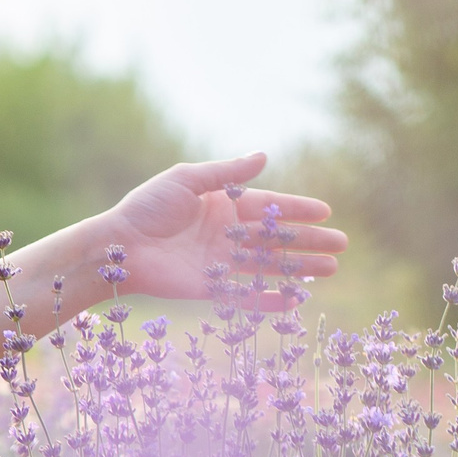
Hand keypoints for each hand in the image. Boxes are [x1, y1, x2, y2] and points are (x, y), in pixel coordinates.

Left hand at [97, 153, 346, 307]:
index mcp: (222, 205)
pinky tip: (294, 300)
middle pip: (275, 238)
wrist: (116, 247)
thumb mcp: (186, 180)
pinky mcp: (209, 289)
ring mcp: (220, 263)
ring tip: (331, 270)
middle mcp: (225, 234)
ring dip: (298, 268)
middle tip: (341, 245)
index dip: (297, 209)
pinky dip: (268, 300)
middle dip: (308, 241)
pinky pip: (245, 296)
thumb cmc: (146, 208)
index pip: (269, 207)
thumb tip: (265, 155)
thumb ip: (226, 172)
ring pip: (268, 266)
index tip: (326, 211)